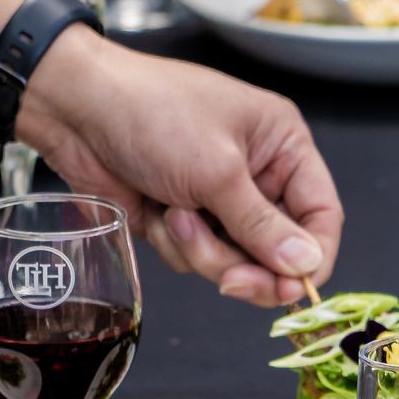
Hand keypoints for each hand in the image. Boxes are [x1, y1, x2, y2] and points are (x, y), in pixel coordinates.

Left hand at [19, 28, 340, 306]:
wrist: (77, 109)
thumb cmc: (152, 112)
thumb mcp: (217, 171)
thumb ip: (262, 226)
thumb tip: (306, 265)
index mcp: (282, 146)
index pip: (321, 215)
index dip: (311, 258)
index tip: (292, 289)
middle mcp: (257, 174)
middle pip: (279, 251)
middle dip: (248, 264)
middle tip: (230, 280)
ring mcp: (218, 199)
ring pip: (236, 261)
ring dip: (203, 251)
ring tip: (176, 215)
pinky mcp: (183, 219)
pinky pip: (197, 259)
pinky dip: (176, 246)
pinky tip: (156, 212)